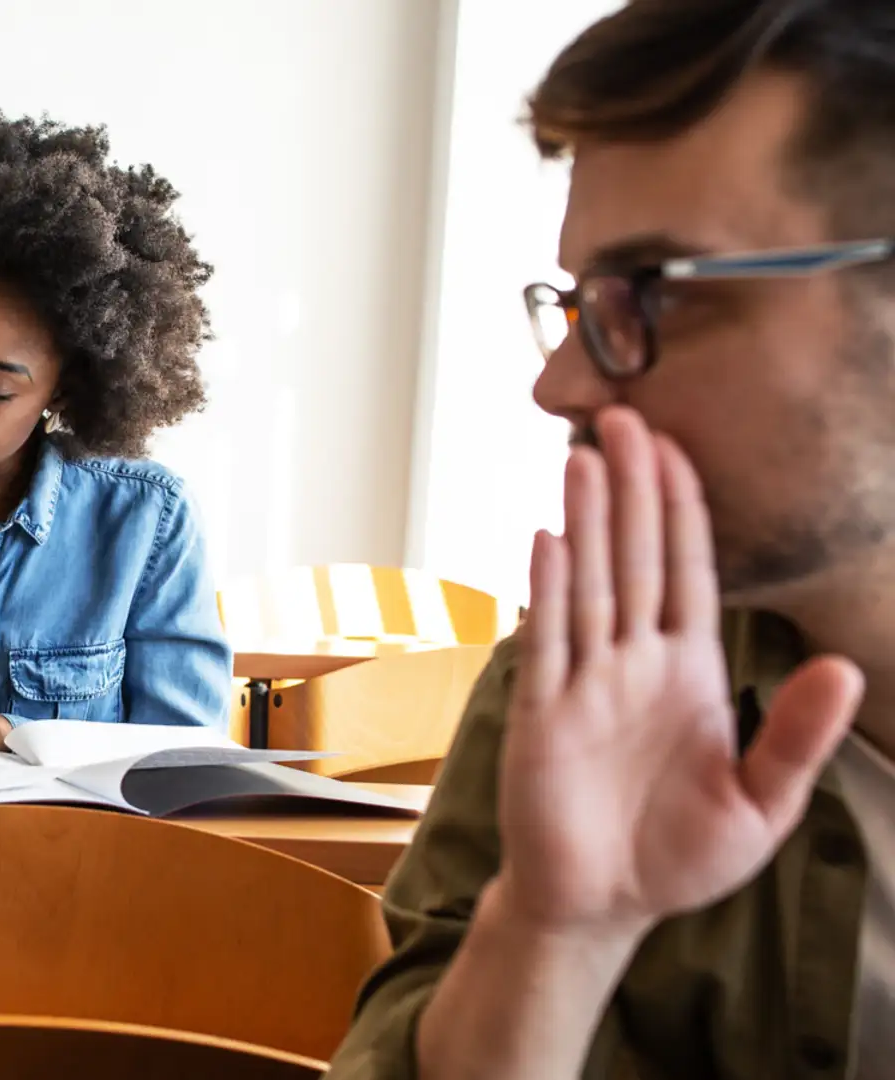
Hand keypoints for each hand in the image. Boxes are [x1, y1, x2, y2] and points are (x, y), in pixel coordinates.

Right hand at [499, 406, 861, 937]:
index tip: (676, 448)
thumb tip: (843, 670)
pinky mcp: (545, 715)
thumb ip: (796, 735)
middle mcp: (634, 663)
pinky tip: (549, 540)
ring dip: (588, 520)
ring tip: (583, 458)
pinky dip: (548, 590)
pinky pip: (550, 642)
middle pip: (635, 559)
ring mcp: (586, 683)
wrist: (602, 906)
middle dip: (631, 488)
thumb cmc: (677, 854)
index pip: (688, 573)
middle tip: (623, 418)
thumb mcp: (762, 803)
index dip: (683, 511)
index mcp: (690, 671)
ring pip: (591, 585)